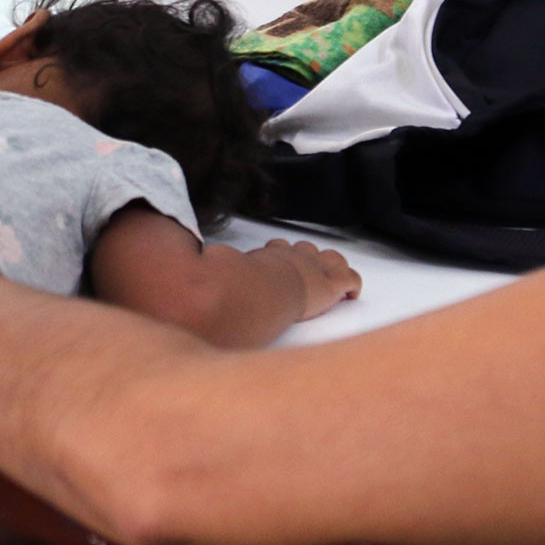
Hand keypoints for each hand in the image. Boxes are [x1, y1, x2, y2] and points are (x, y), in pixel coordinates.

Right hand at [224, 236, 360, 325]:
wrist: (266, 289)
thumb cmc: (244, 283)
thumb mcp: (223, 271)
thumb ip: (213, 269)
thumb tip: (190, 269)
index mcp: (272, 255)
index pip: (280, 249)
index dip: (282, 254)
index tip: (279, 258)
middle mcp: (296, 257)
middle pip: (309, 250)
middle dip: (310, 259)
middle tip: (309, 273)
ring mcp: (316, 268)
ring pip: (334, 259)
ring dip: (334, 269)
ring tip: (333, 281)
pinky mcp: (333, 283)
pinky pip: (352, 279)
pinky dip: (354, 286)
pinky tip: (352, 296)